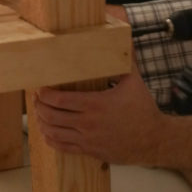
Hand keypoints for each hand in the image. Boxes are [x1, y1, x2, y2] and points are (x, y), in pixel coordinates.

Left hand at [32, 70, 167, 166]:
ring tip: (39, 114)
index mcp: (95, 104)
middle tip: (37, 99)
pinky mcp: (90, 152)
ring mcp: (88, 140)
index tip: (39, 89)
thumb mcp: (134, 81)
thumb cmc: (144, 110)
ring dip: (42, 123)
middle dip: (40, 107)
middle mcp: (88, 123)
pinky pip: (63, 147)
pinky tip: (48, 133)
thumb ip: (125, 60)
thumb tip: (124, 39)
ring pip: (54, 133)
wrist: (154, 140)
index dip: (44, 95)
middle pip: (51, 116)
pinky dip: (51, 140)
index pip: (59, 100)